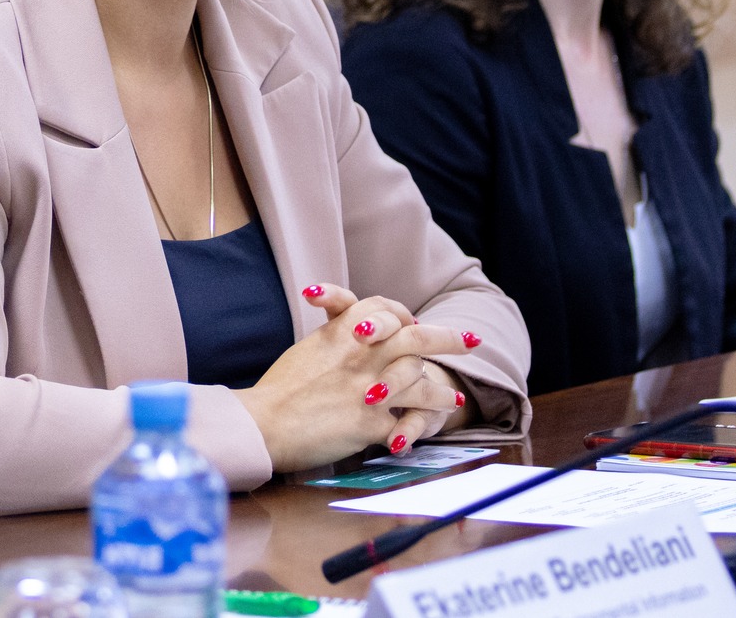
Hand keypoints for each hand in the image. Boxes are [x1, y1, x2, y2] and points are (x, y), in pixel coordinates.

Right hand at [231, 284, 479, 471]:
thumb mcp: (310, 346)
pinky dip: (421, 425)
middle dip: (448, 339)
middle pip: (418, 338)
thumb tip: (358, 330)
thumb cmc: (281, 386)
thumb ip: (337, 333)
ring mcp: (371, 387)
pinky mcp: (371, 423)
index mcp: (346, 328)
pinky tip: (431, 426)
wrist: (265, 421)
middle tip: (471, 341)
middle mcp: (364, 353)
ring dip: (440, 389)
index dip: (405, 316)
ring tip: (453, 397)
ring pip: (420, 380)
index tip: (417, 322)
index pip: (388, 309)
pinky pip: (408, 422)